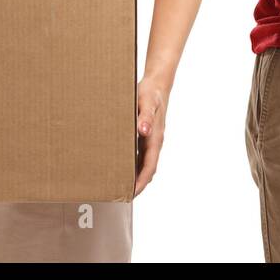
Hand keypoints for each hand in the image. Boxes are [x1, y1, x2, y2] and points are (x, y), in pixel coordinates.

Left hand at [133, 73, 170, 196]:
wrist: (158, 84)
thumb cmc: (151, 92)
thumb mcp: (147, 101)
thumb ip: (145, 116)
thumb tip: (144, 131)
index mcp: (155, 137)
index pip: (150, 166)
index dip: (141, 181)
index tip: (132, 193)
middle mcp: (154, 141)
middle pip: (148, 169)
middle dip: (138, 184)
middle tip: (123, 196)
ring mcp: (151, 140)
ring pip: (145, 163)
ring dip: (136, 175)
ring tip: (121, 186)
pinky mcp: (147, 135)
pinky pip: (141, 154)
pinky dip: (134, 164)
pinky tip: (123, 165)